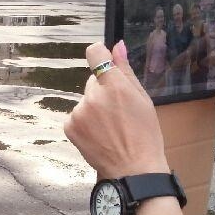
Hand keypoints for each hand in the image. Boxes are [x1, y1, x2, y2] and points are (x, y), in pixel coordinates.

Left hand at [64, 41, 169, 178]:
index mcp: (115, 86)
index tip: (104, 62)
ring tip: (111, 127)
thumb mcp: (143, 100)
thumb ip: (126, 71)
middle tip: (119, 112)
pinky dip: (85, 122)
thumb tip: (117, 45)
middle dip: (103, 90)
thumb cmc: (144, 135)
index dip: (100, 55)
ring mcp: (78, 112)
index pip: (95, 53)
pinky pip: (76, 115)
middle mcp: (93, 96)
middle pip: (93, 81)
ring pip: (85, 100)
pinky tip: (99, 134)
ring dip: (94, 108)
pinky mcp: (69, 126)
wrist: (132, 169)